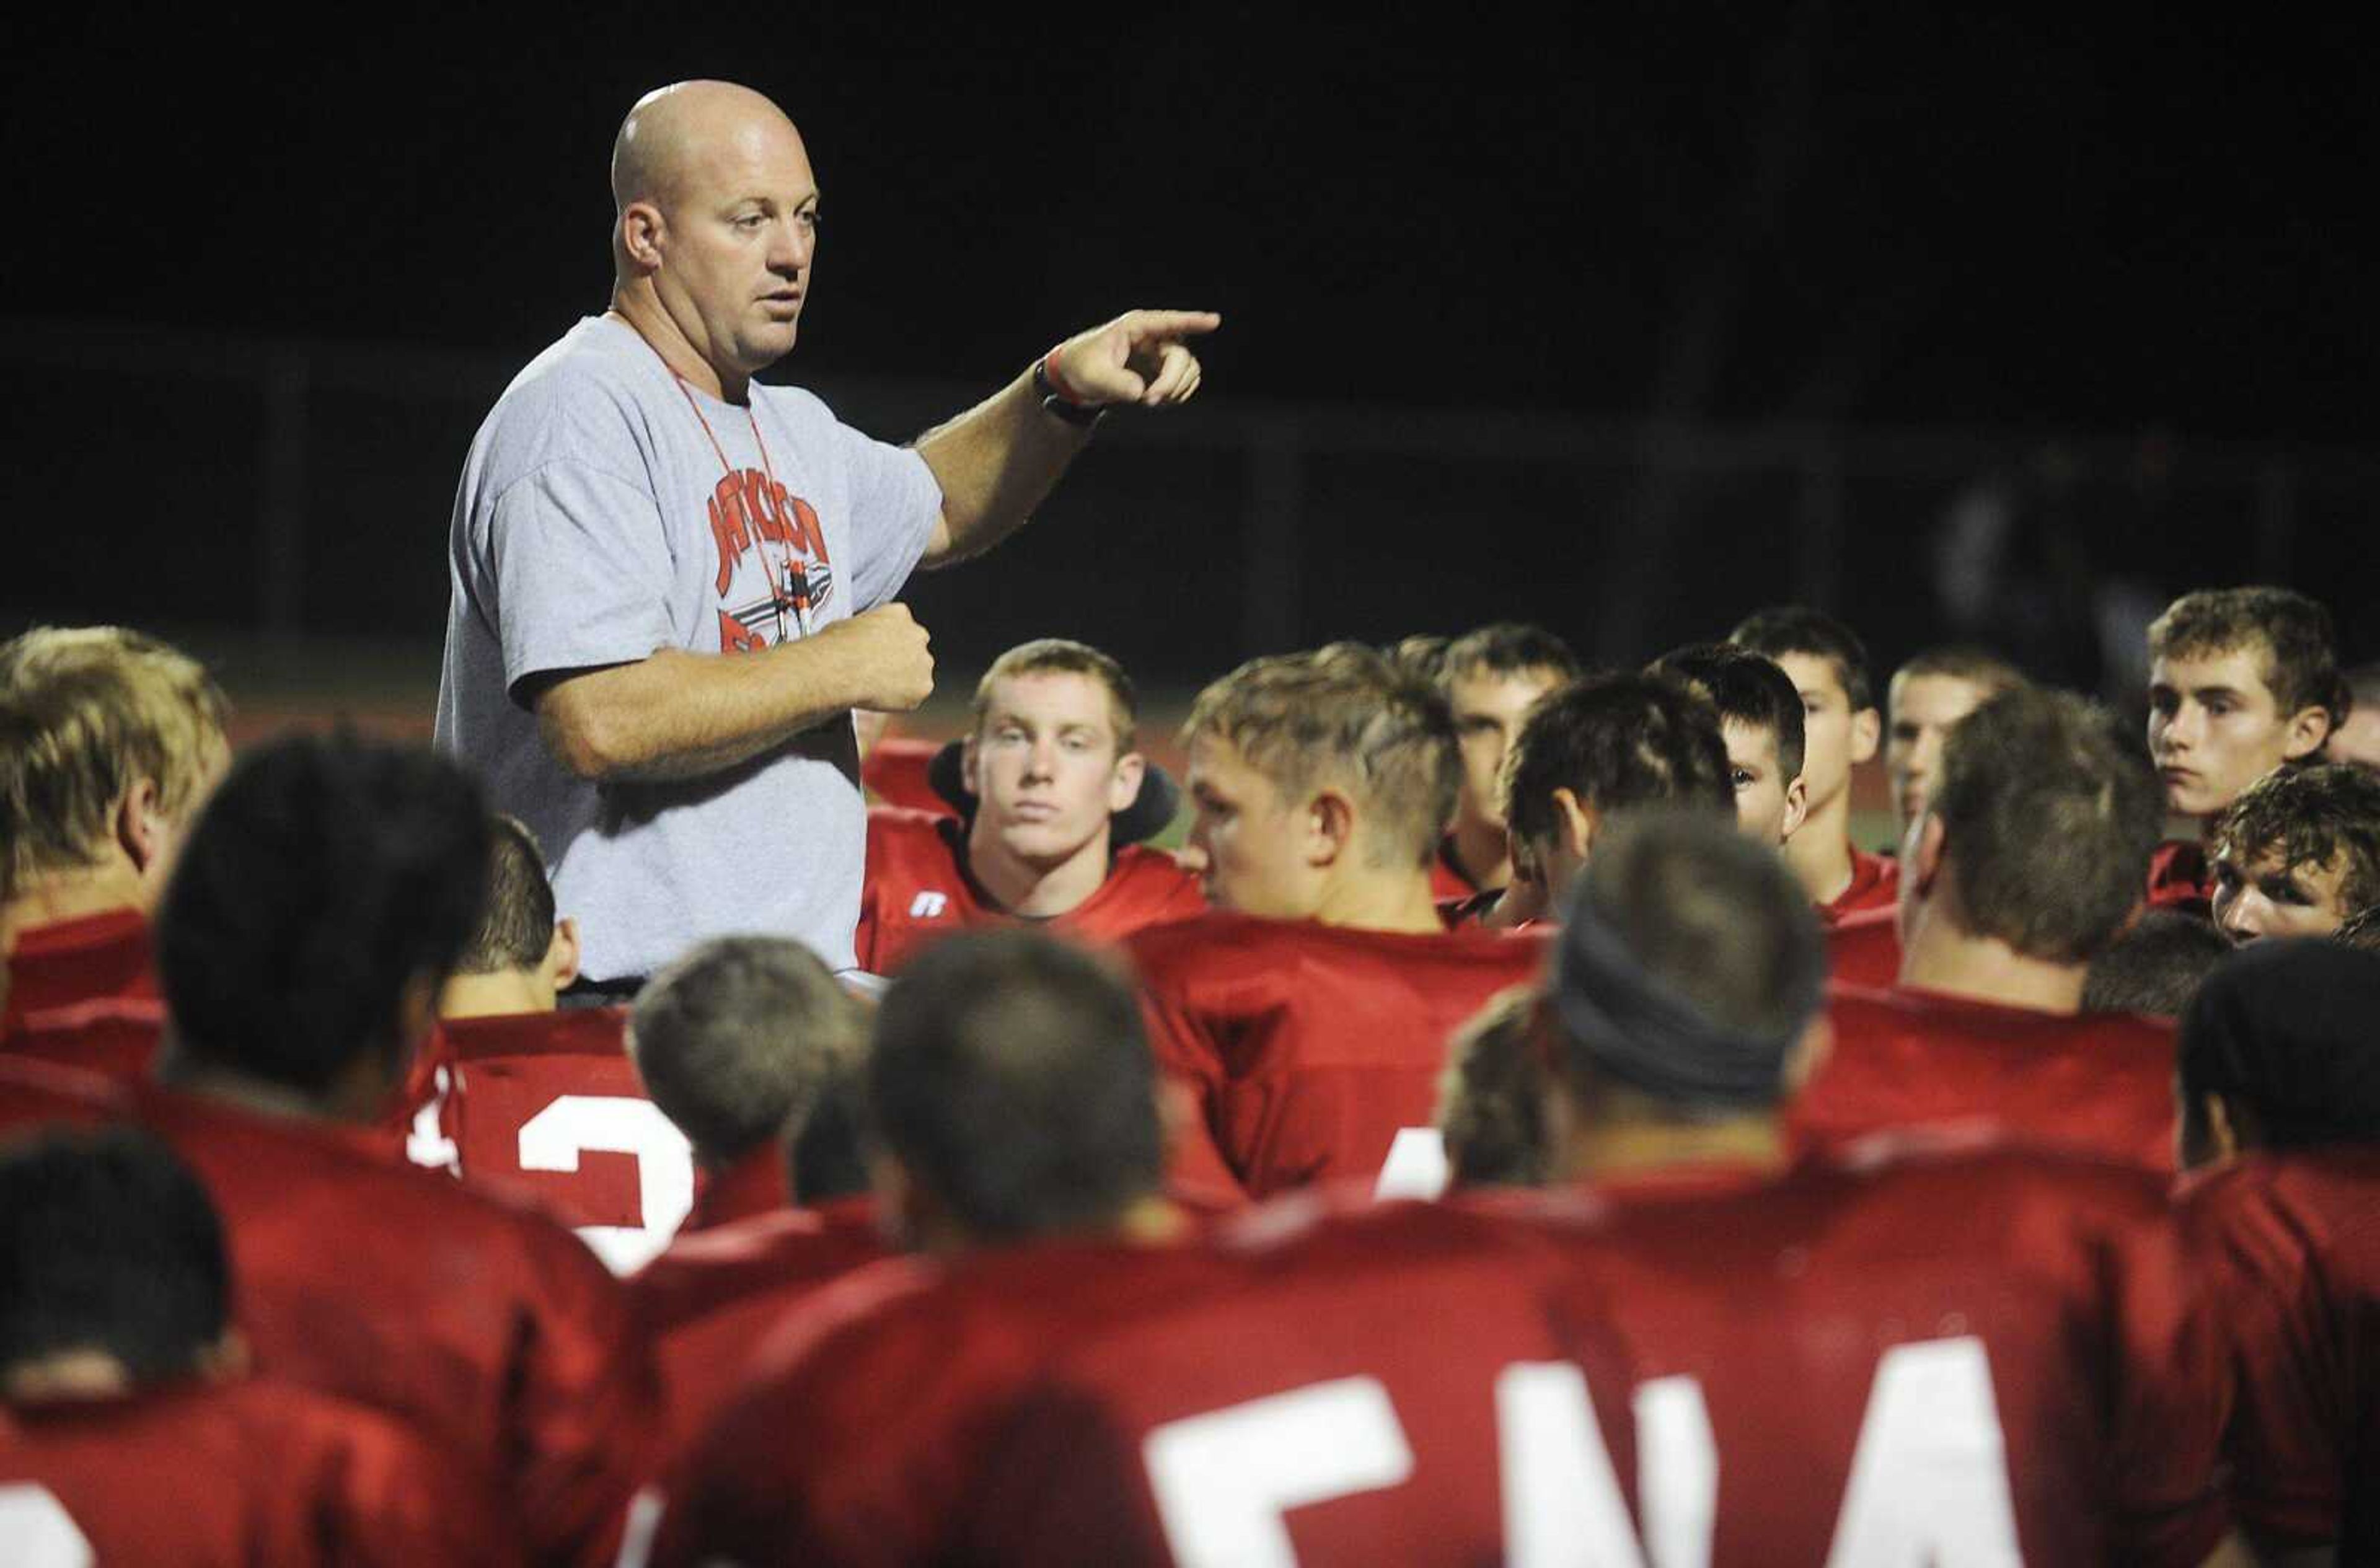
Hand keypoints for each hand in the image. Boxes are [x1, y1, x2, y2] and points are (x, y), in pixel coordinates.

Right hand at [821, 603, 933, 711]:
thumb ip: (867, 630)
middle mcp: (918, 634)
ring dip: (904, 678)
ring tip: (878, 685)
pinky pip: (915, 694)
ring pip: (918, 671)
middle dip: (902, 657)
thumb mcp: (848, 624)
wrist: (839, 670)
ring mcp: (923, 661)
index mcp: (899, 613)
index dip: (888, 639)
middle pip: (915, 646)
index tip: (878, 649)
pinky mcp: (923, 687)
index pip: (901, 624)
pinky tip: (882, 697)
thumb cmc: (836, 646)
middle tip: (880, 669)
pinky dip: (902, 698)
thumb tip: (860, 640)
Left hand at [1045, 309, 1221, 408]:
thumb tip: (1140, 391)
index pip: (1169, 322)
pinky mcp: (1164, 370)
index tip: (1215, 321)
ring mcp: (1162, 353)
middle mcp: (1154, 337)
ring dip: (1177, 390)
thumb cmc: (1082, 367)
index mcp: (1136, 327)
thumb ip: (1115, 383)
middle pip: (1181, 357)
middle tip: (1150, 401)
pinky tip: (1158, 400)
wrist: (1077, 378)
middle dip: (1171, 382)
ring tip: (1150, 402)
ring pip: (1189, 370)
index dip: (1193, 322)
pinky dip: (1178, 394)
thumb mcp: (1093, 375)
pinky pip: (1187, 381)